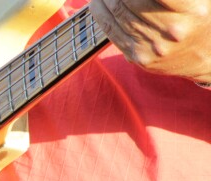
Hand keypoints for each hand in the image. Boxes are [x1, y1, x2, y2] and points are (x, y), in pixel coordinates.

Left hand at [90, 0, 210, 82]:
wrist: (204, 56)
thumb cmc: (198, 16)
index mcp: (192, 9)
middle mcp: (172, 30)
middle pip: (129, 0)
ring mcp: (153, 47)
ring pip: (116, 13)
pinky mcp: (138, 57)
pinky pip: (111, 31)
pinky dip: (100, 12)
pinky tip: (98, 2)